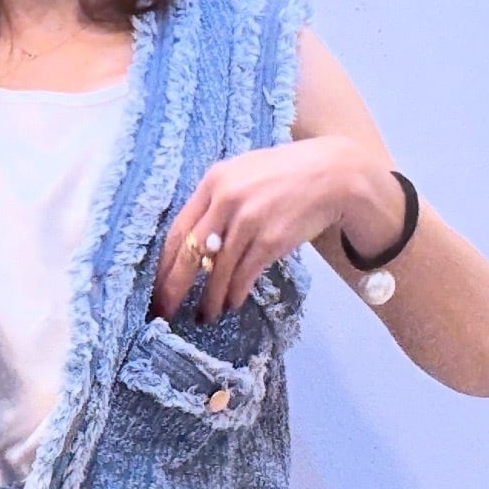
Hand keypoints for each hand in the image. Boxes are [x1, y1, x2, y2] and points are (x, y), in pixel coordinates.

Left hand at [152, 135, 360, 324]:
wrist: (333, 173)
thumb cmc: (285, 175)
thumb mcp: (243, 175)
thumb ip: (217, 202)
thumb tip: (193, 241)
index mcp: (214, 181)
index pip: (178, 230)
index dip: (164, 264)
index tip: (155, 287)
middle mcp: (227, 199)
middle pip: (189, 253)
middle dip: (174, 288)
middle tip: (164, 312)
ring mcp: (249, 220)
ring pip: (217, 271)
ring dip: (209, 299)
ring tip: (205, 316)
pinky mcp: (270, 240)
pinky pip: (243, 276)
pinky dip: (234, 295)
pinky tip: (230, 305)